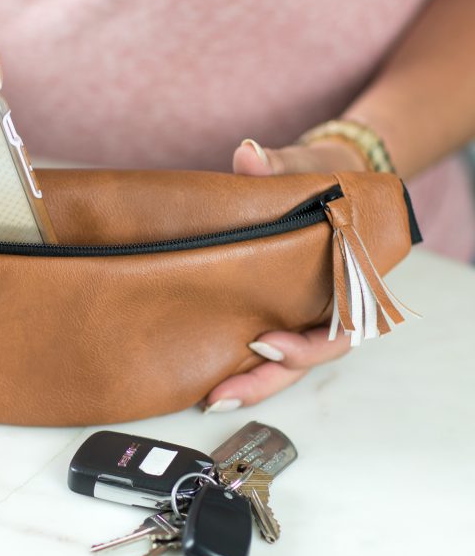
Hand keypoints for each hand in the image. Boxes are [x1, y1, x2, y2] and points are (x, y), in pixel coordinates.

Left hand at [204, 136, 367, 412]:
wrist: (327, 185)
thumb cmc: (326, 180)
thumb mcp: (308, 166)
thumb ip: (279, 165)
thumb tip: (247, 157)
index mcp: (347, 277)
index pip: (340, 329)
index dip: (306, 346)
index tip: (265, 342)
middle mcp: (327, 302)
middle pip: (306, 358)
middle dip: (267, 380)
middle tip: (223, 394)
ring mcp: (301, 312)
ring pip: (286, 363)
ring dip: (252, 384)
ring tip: (210, 398)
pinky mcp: (277, 311)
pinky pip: (265, 348)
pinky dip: (241, 366)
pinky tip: (208, 378)